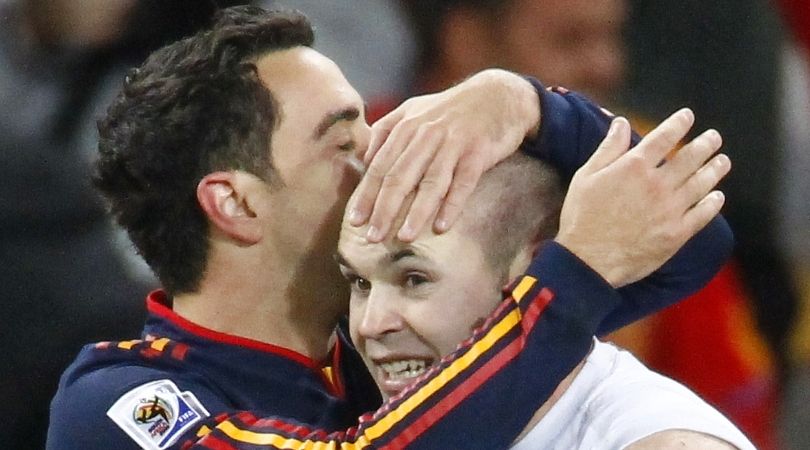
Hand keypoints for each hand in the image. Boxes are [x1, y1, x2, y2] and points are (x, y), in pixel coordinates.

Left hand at [347, 69, 539, 241]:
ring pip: (431, 182)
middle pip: (400, 177)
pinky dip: (452, 205)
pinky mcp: (478, 151)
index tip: (354, 220)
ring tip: (404, 238)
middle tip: (373, 237)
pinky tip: (442, 227)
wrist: (499, 95)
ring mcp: (453, 143)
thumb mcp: (414, 111)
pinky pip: (463, 182)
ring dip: (416, 212)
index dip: (367, 195)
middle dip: (384, 209)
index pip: (380, 166)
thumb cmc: (451, 110)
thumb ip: (386, 132)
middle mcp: (426, 134)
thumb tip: (365, 161)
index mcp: (407, 127)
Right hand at [555, 109, 730, 286]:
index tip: (688, 116)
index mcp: (634, 167)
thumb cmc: (582, 217)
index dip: (678, 124)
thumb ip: (608, 148)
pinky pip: (702, 214)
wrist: (588, 260)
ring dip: (715, 169)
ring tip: (722, 161)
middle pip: (690, 158)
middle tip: (714, 137)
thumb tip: (620, 122)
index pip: (664, 137)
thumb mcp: (586, 176)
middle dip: (705, 144)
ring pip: (702, 183)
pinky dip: (713, 203)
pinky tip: (717, 196)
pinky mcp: (677, 234)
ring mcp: (670, 209)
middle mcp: (657, 184)